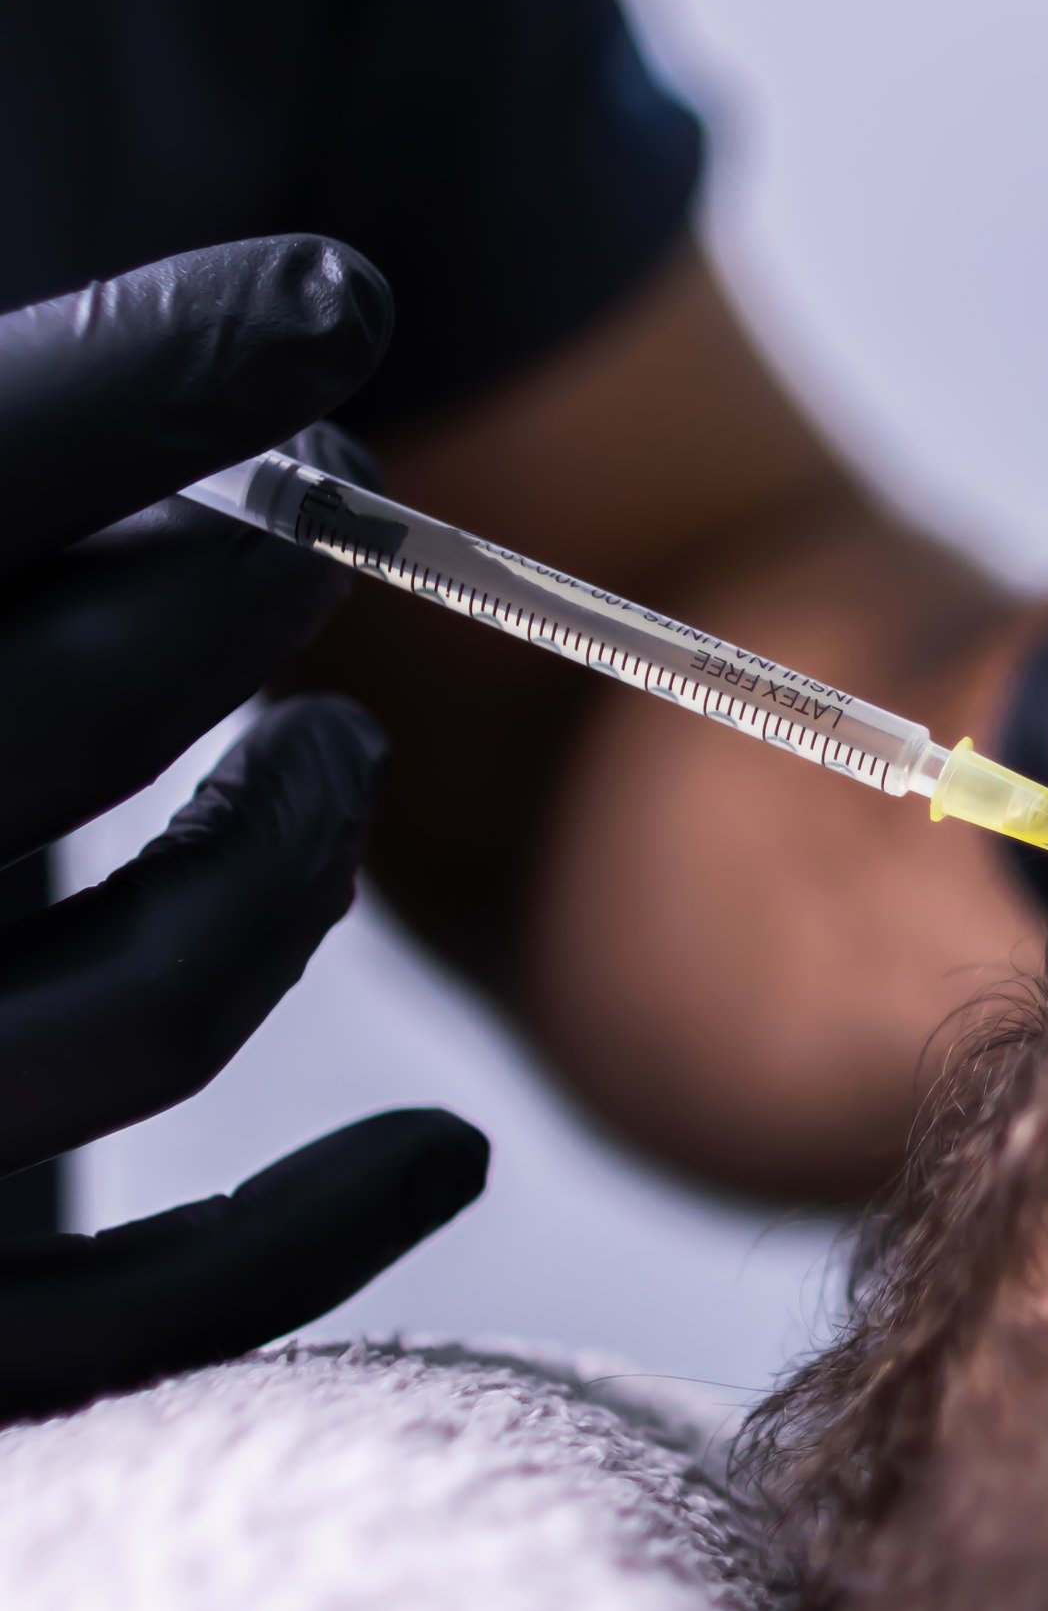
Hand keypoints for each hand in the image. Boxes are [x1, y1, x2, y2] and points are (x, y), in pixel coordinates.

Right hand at [0, 239, 487, 1424]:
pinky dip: (307, 1230)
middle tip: (312, 535)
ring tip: (333, 759)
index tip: (341, 299)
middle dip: (232, 594)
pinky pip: (123, 1311)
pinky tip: (442, 1154)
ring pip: (145, 997)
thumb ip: (14, 480)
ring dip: (288, 859)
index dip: (153, 374)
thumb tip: (259, 322)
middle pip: (55, 705)